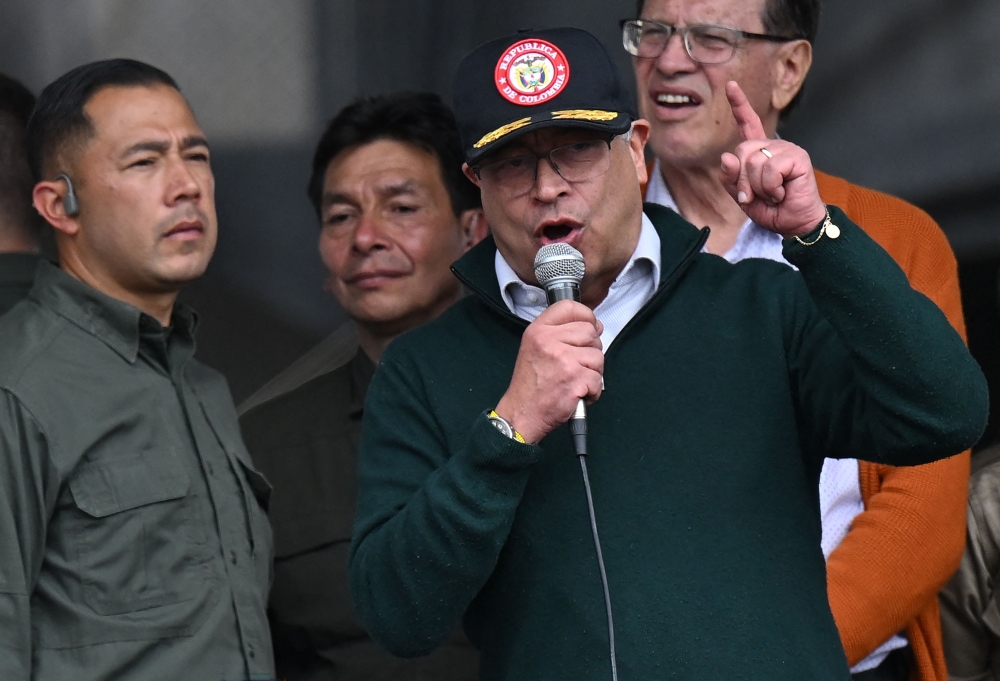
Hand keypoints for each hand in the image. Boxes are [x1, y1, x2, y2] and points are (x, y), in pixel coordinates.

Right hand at [495, 300, 603, 443]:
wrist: (522, 413)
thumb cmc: (531, 384)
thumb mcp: (535, 347)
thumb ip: (561, 333)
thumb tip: (595, 326)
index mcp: (539, 330)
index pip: (570, 307)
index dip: (586, 316)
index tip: (589, 327)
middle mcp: (549, 341)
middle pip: (590, 332)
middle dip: (591, 350)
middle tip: (577, 365)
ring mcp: (563, 359)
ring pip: (598, 356)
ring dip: (593, 372)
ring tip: (575, 380)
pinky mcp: (574, 379)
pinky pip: (598, 379)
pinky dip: (592, 391)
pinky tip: (577, 394)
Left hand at [719, 81, 825, 237]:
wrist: (795, 224)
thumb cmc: (771, 209)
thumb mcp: (743, 197)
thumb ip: (732, 179)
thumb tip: (727, 157)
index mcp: (760, 152)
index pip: (748, 124)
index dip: (739, 105)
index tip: (730, 85)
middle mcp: (773, 146)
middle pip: (741, 151)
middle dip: (744, 180)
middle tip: (758, 195)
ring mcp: (787, 149)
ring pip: (754, 163)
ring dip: (759, 187)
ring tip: (773, 194)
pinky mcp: (797, 158)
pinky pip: (770, 170)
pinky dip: (771, 188)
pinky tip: (782, 193)